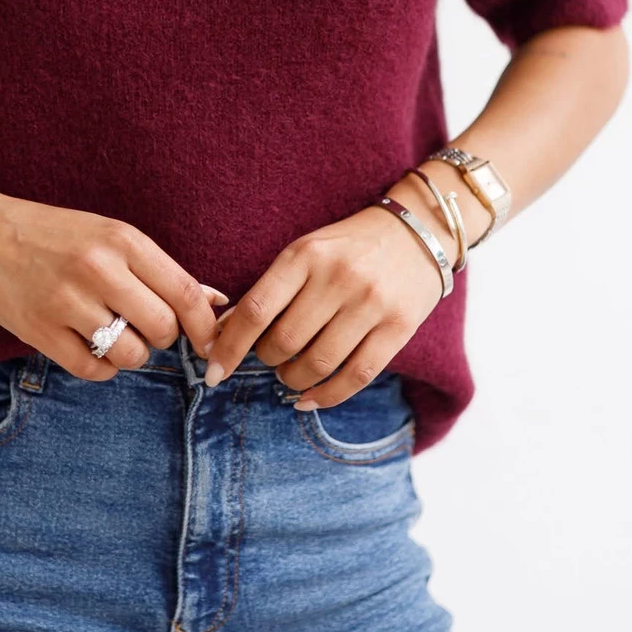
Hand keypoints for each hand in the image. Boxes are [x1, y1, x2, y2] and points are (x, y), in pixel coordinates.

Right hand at [0, 185, 220, 379]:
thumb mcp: (110, 236)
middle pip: (162, 329)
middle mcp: (97, 269)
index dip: (205, 325)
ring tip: (113, 335)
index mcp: (122, 239)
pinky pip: (93, 371)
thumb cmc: (55, 235)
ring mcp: (66, 301)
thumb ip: (159, 270)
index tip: (209, 340)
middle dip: (162, 338)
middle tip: (145, 327)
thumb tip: (215, 302)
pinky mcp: (39, 331)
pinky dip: (101, 368)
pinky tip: (91, 348)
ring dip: (131, 355)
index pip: (183, 292)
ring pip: (130, 355)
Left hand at [203, 202, 444, 406]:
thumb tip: (222, 332)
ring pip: (317, 363)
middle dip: (266, 361)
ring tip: (290, 375)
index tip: (213, 371)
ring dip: (293, 380)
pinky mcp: (399, 327)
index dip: (229, 346)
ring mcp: (371, 303)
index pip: (256, 309)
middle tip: (269, 359)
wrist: (418, 233)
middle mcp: (338, 277)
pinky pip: (356, 376)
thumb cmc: (348, 247)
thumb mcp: (304, 253)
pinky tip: (309, 398)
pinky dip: (326, 396)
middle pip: (284, 342)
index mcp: (305, 255)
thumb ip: (268, 291)